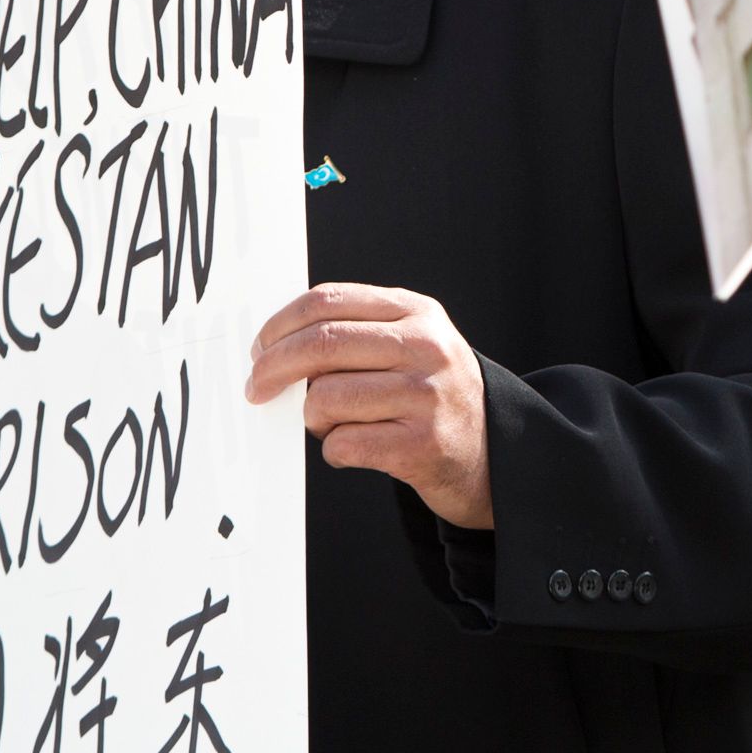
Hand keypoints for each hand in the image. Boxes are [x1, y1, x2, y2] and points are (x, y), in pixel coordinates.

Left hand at [248, 284, 493, 529]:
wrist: (493, 451)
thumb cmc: (433, 395)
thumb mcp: (411, 343)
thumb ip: (357, 332)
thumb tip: (274, 346)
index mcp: (417, 312)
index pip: (328, 301)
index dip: (280, 325)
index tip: (259, 350)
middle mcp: (426, 348)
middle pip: (321, 344)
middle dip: (273, 368)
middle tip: (258, 389)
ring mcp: (426, 397)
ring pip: (325, 398)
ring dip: (312, 417)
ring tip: (333, 423)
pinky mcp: (421, 446)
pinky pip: (343, 444)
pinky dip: (335, 449)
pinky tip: (355, 446)